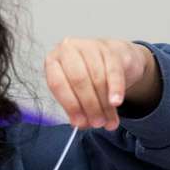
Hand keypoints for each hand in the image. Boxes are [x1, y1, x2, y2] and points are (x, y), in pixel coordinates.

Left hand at [45, 38, 159, 130]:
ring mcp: (90, 46)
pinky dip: (115, 89)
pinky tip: (116, 102)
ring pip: (97, 78)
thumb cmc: (88, 74)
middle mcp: (69, 49)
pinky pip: (113, 72)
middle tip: (97, 123)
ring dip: (104, 103)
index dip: (69, 106)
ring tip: (109, 120)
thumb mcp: (76, 90)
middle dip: (89, 105)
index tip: (80, 123)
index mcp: (53, 61)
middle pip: (78, 80)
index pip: (57, 84)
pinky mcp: (110, 49)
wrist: (112, 57)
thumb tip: (82, 123)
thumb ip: (76, 108)